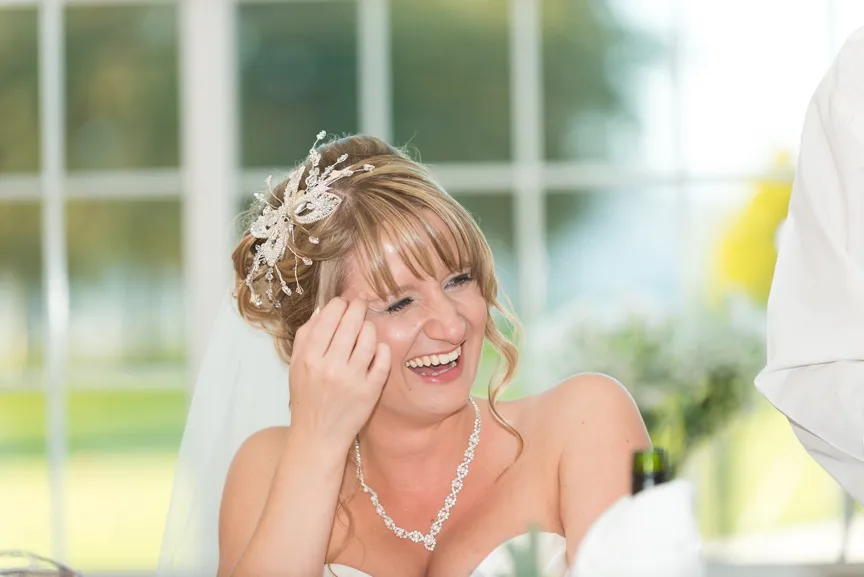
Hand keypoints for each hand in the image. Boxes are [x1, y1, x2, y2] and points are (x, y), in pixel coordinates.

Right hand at [288, 297, 390, 450]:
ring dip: (369, 327)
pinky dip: (382, 349)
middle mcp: (331, 367)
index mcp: (309, 358)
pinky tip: (376, 348)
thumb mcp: (296, 366)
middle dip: (358, 307)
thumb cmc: (307, 397)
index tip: (343, 303)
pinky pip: (383, 360)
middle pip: (351, 323)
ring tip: (366, 327)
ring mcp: (352, 380)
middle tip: (360, 304)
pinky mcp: (370, 391)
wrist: (318, 435)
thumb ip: (305, 336)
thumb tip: (322, 309)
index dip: (339, 304)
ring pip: (369, 338)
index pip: (329, 318)